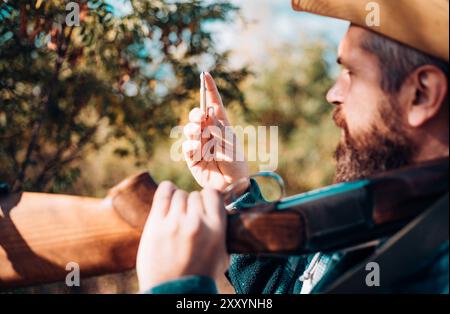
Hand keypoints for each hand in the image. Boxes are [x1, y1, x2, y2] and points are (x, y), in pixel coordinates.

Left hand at [136, 181, 227, 291]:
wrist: (175, 292)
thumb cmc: (200, 276)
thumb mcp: (222, 256)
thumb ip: (221, 233)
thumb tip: (221, 216)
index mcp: (216, 228)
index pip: (213, 194)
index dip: (208, 197)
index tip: (204, 204)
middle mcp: (197, 222)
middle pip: (194, 195)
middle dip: (193, 204)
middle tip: (188, 216)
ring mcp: (175, 222)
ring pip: (179, 195)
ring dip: (179, 201)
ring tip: (177, 213)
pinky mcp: (156, 224)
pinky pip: (163, 195)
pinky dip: (166, 190)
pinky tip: (168, 193)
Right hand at [182, 72, 248, 192]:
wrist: (232, 186)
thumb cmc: (237, 164)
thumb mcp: (232, 145)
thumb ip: (220, 131)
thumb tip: (207, 117)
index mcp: (221, 126)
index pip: (213, 104)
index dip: (209, 89)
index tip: (206, 74)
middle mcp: (209, 133)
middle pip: (197, 116)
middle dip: (196, 115)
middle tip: (201, 119)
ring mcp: (199, 145)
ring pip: (190, 130)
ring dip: (195, 132)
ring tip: (202, 139)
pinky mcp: (192, 158)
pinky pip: (187, 147)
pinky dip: (192, 147)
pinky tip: (199, 152)